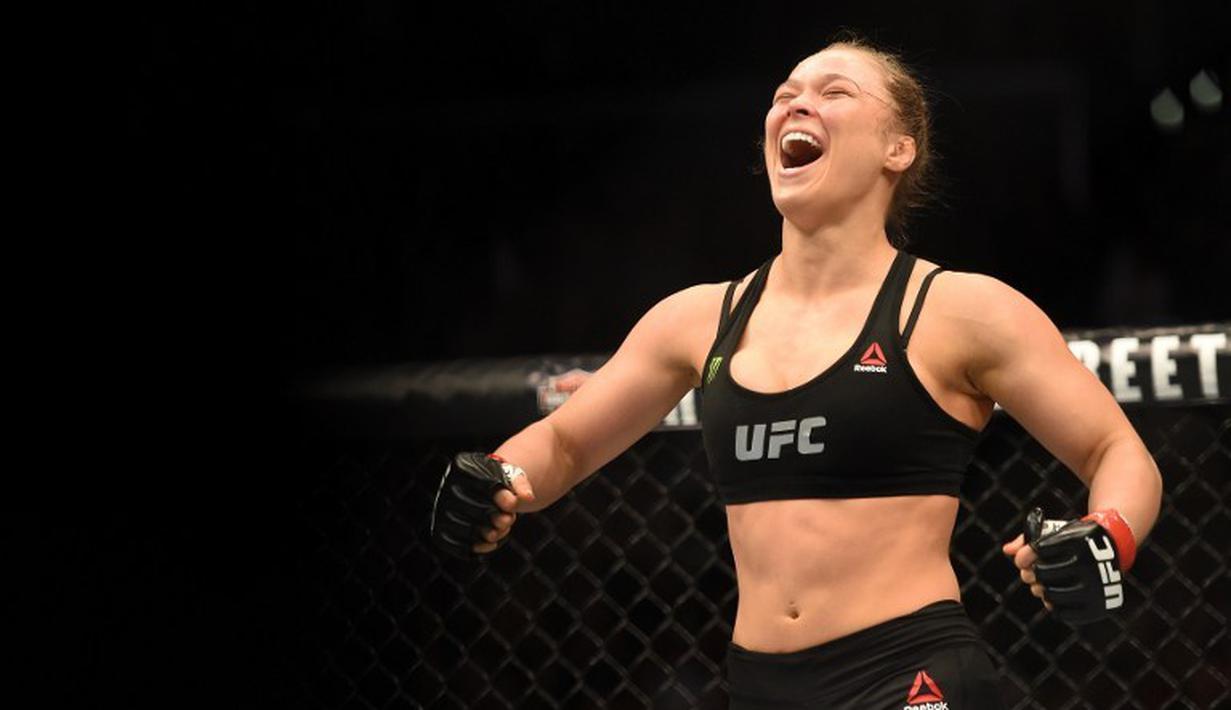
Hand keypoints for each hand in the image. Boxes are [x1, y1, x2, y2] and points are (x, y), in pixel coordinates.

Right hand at [430, 452, 535, 558]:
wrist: (481, 486)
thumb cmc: (499, 480)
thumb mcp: (512, 475)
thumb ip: (521, 484)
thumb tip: (527, 497)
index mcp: (463, 467)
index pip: (486, 488)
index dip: (504, 501)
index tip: (513, 503)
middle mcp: (447, 486)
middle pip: (479, 512)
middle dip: (500, 518)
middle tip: (508, 518)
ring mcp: (442, 508)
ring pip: (470, 531)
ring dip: (492, 534)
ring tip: (502, 527)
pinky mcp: (442, 529)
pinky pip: (460, 545)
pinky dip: (480, 547)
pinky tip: (492, 541)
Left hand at [1004, 507, 1135, 624]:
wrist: (1114, 545)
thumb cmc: (1076, 538)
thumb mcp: (1057, 531)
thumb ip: (1030, 539)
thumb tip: (1007, 550)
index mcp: (1078, 540)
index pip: (1039, 549)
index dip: (1024, 556)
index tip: (1021, 559)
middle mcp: (1090, 563)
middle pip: (1042, 574)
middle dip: (1031, 574)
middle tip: (1028, 574)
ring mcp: (1096, 586)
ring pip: (1051, 594)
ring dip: (1040, 590)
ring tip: (1040, 586)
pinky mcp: (1099, 605)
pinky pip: (1065, 613)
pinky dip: (1054, 606)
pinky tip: (1054, 597)